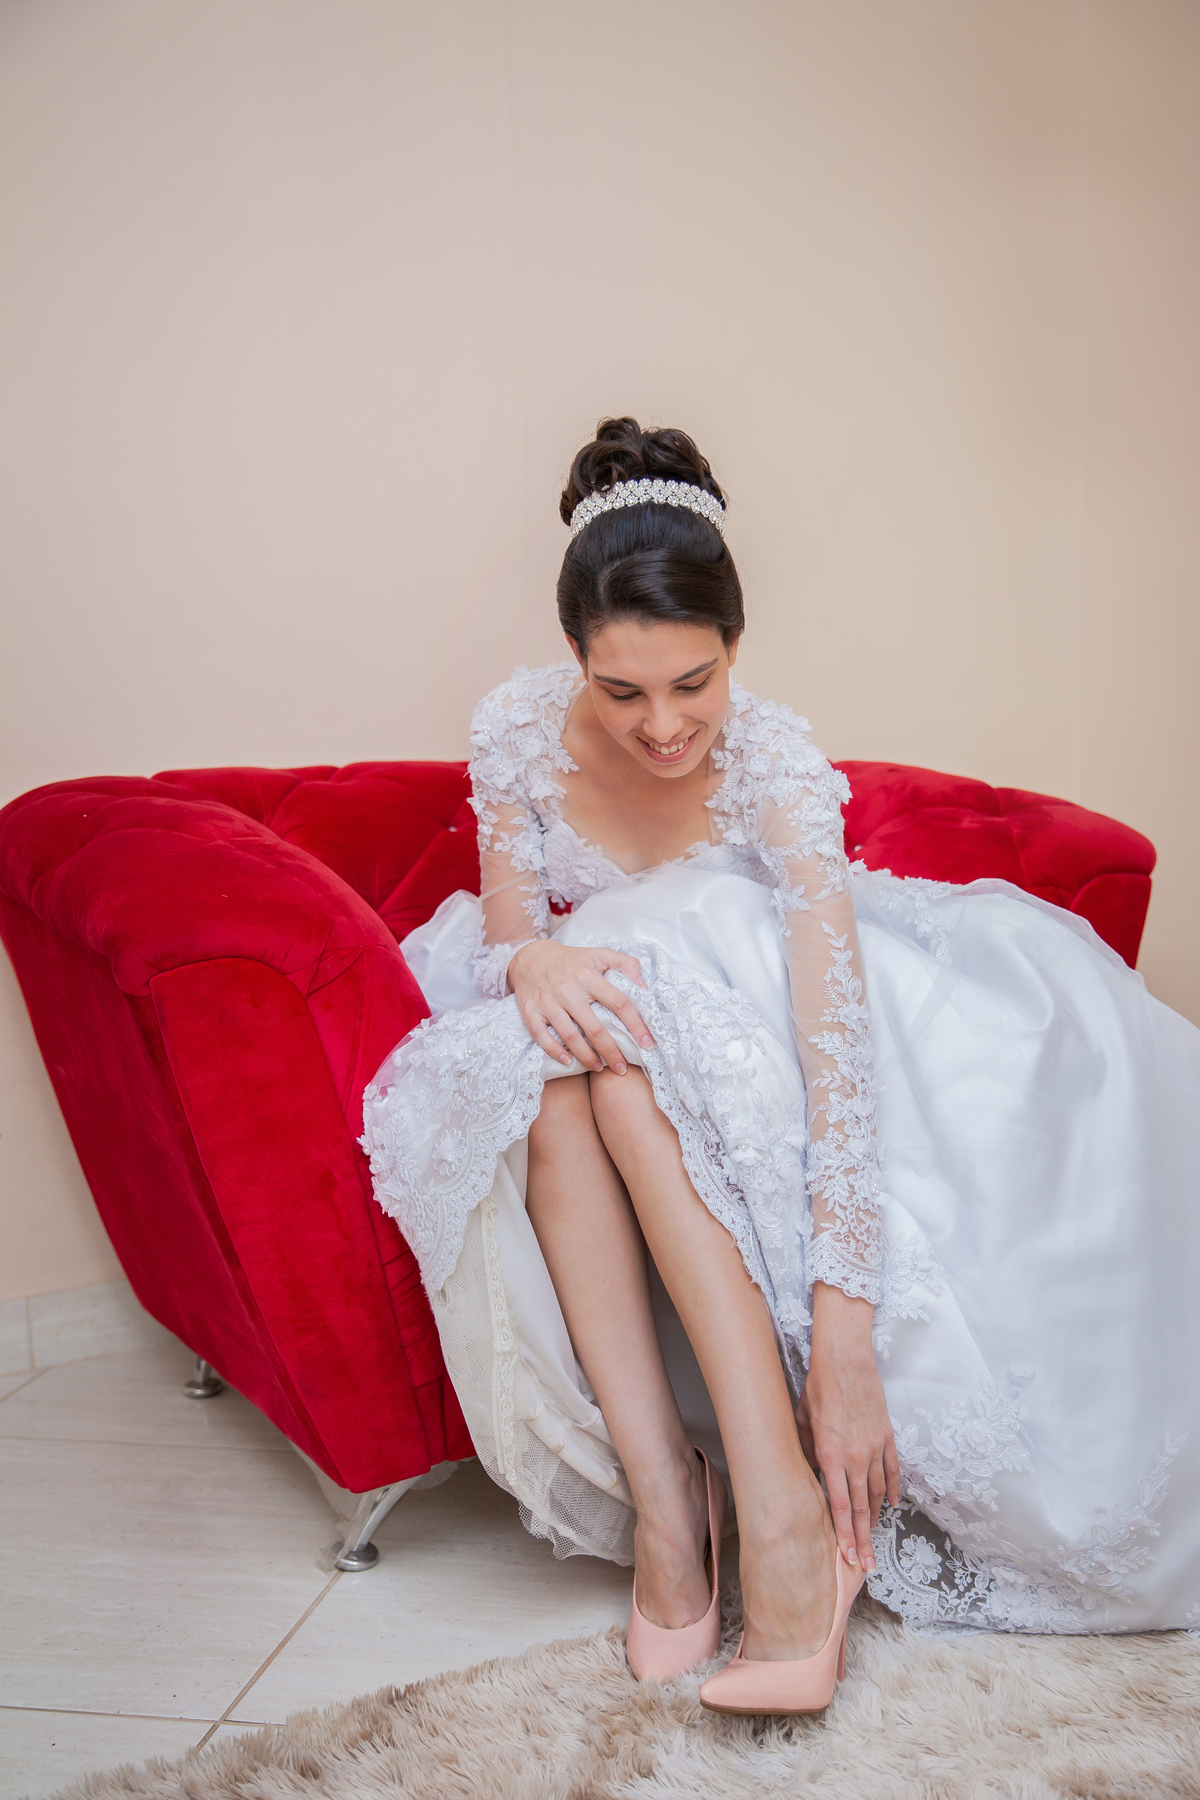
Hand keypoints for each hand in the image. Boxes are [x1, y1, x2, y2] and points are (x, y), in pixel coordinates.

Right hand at [506, 939, 653, 1074]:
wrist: (530, 956)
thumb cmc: (570, 959)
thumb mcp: (600, 954)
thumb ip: (626, 964)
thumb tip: (644, 985)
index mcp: (588, 976)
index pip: (618, 1003)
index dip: (635, 1025)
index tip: (647, 1044)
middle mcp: (568, 990)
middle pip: (595, 1028)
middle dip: (611, 1052)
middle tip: (622, 1068)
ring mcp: (548, 1002)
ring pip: (570, 1036)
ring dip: (586, 1056)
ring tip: (599, 1068)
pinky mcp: (531, 1011)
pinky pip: (541, 1036)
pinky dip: (554, 1051)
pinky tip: (567, 1061)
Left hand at [795, 1282, 899, 1574]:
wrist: (846, 1356)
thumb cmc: (818, 1386)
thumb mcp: (801, 1421)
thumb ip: (807, 1452)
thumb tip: (812, 1472)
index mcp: (831, 1455)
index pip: (839, 1506)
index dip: (843, 1535)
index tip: (847, 1558)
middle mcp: (856, 1457)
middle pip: (861, 1508)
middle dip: (863, 1540)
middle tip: (866, 1567)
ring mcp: (875, 1447)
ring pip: (877, 1493)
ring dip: (874, 1519)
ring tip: (873, 1540)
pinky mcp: (887, 1435)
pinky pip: (891, 1470)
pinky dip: (891, 1489)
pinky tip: (890, 1505)